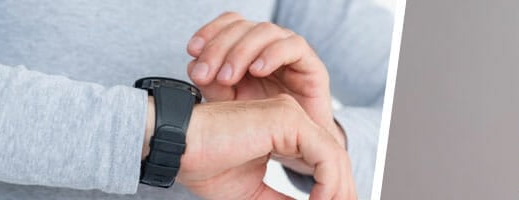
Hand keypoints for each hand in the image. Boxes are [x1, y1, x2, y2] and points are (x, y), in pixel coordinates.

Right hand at [172, 95, 355, 199]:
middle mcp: (291, 118)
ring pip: (334, 156)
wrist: (177, 148)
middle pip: (334, 158)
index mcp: (284, 132)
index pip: (322, 162)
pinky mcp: (288, 119)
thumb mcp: (254, 193)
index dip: (333, 192)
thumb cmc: (205, 165)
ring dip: (338, 190)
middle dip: (342, 192)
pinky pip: (325, 154)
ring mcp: (291, 115)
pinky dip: (329, 182)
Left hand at [184, 12, 341, 146]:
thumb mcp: (230, 105)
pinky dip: (272, 54)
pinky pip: (294, 46)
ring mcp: (290, 53)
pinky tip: (257, 70)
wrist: (298, 148)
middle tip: (207, 72)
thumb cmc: (265, 125)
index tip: (192, 51)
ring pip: (265, 31)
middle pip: (243, 27)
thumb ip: (212, 85)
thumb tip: (194, 65)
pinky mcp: (312, 65)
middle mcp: (269, 46)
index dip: (210, 32)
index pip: (229, 24)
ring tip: (228, 76)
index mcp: (250, 49)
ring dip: (242, 51)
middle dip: (220, 47)